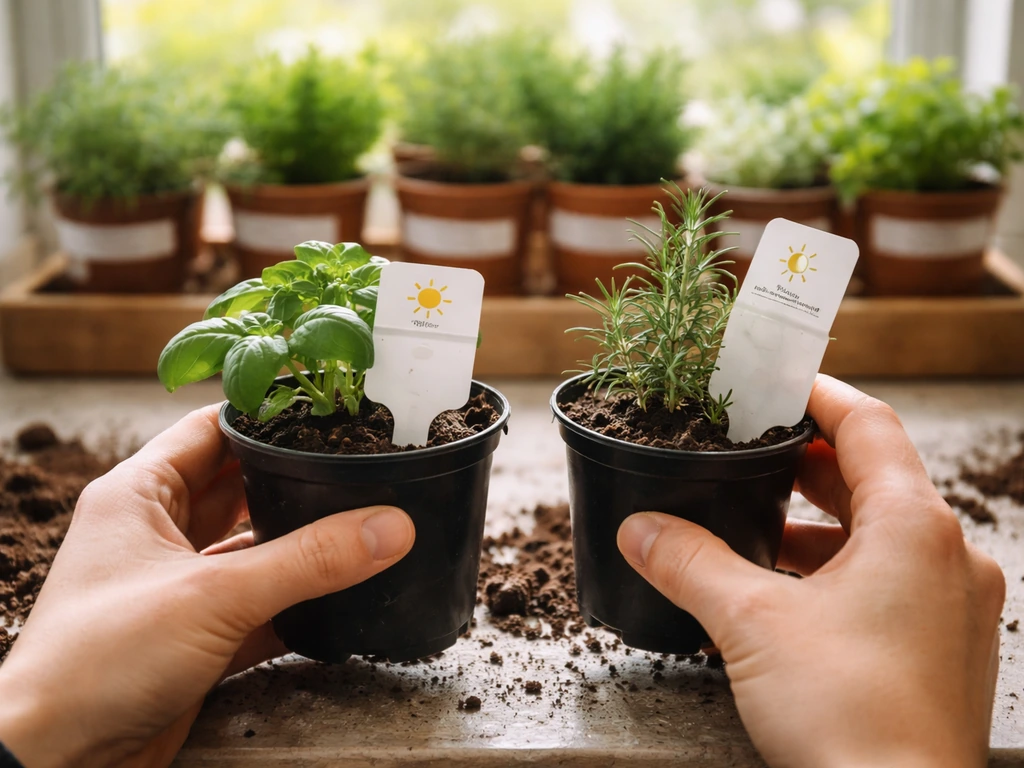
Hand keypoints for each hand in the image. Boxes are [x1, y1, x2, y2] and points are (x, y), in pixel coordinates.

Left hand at [0, 405, 414, 767]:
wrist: (57, 762)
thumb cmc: (96, 662)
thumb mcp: (214, 596)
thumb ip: (309, 560)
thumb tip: (390, 526)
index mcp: (139, 495)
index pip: (210, 431)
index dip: (266, 418)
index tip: (327, 413)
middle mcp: (156, 534)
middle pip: (239, 488)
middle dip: (295, 481)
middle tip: (357, 467)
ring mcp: (177, 587)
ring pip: (252, 549)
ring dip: (300, 546)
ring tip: (362, 525)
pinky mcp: (195, 637)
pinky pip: (259, 605)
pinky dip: (296, 602)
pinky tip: (340, 596)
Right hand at [617, 375, 1004, 767]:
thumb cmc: (849, 717)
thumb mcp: (749, 622)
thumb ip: (689, 561)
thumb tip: (639, 528)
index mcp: (915, 528)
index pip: (868, 425)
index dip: (817, 395)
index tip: (775, 384)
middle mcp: (949, 558)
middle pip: (875, 477)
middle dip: (807, 463)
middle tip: (750, 454)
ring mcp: (954, 606)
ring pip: (882, 534)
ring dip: (819, 523)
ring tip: (755, 527)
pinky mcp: (944, 648)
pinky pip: (890, 581)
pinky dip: (837, 570)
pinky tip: (784, 592)